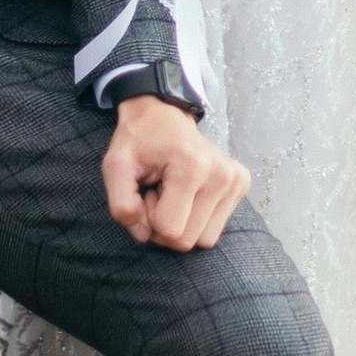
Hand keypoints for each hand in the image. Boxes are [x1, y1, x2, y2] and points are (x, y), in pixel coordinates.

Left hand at [102, 95, 249, 251]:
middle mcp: (222, 175)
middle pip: (187, 241)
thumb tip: (144, 235)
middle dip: (164, 225)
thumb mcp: (115, 167)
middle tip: (158, 192)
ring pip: (204, 240)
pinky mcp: (241, 184)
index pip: (169, 230)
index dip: (149, 219)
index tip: (147, 191)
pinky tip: (187, 193)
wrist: (163, 114)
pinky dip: (196, 219)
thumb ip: (120, 205)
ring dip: (181, 225)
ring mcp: (235, 179)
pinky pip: (215, 229)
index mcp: (192, 166)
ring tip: (172, 193)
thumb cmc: (138, 141)